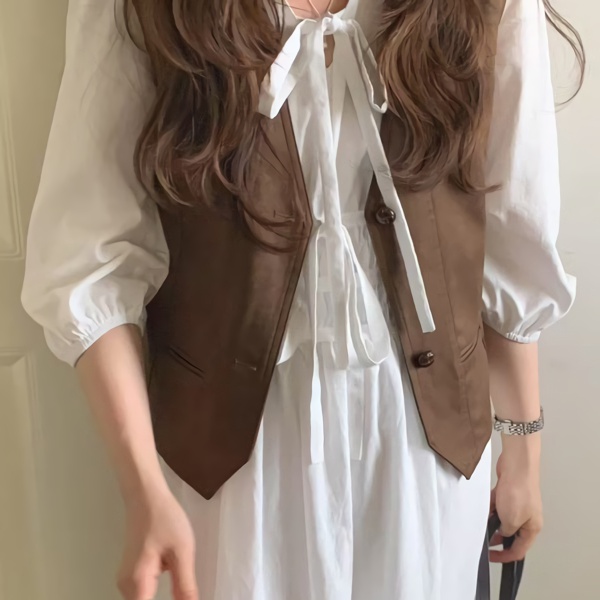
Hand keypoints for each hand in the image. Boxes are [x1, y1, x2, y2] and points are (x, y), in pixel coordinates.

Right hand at [117, 485, 197, 599]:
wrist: (146, 496)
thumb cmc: (164, 519)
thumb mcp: (182, 552)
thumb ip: (185, 586)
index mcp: (137, 584)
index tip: (183, 598)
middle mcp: (126, 587)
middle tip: (185, 591)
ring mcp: (127, 581)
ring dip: (162, 599)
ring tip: (181, 586)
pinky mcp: (132, 573)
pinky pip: (144, 593)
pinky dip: (157, 594)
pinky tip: (175, 583)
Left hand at [489, 435, 542, 562]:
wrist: (517, 465)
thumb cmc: (518, 491)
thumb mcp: (512, 520)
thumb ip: (506, 532)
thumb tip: (502, 534)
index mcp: (532, 528)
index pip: (519, 550)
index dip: (505, 556)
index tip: (492, 557)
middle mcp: (526, 517)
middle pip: (510, 534)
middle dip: (496, 537)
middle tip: (483, 539)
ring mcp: (517, 505)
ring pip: (502, 518)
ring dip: (491, 520)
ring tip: (480, 520)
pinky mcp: (508, 493)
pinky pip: (496, 505)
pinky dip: (489, 507)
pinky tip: (482, 506)